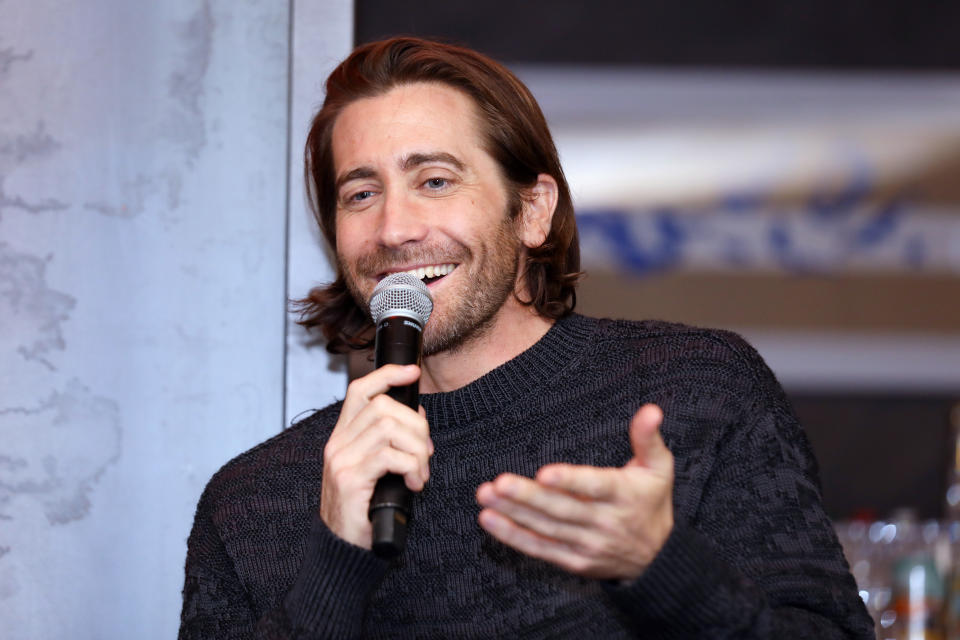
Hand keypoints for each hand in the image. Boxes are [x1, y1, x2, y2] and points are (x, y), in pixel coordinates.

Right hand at [320, 364, 432, 548]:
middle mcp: (337, 444)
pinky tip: (415, 484)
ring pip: (390, 428)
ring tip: (421, 473)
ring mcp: (341, 460)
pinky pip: (390, 457)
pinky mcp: (350, 480)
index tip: (413, 372)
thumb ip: (392, 441)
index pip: (361, 390)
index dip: (388, 375)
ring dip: (417, 450)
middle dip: (417, 426)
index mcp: (343, 437)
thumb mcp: (378, 469)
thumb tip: (418, 413)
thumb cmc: (365, 510)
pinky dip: (411, 467)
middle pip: (385, 407)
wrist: (343, 549)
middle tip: (426, 454)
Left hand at [475, 404, 672, 579]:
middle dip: (528, 496)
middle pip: (562, 509)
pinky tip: (490, 520)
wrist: (658, 558)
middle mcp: (604, 522)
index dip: (570, 481)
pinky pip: (540, 549)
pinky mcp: (574, 562)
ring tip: (485, 495)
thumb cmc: (652, 502)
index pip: (595, 487)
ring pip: (546, 528)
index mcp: (623, 495)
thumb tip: (651, 409)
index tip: (544, 473)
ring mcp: (588, 545)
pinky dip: (513, 536)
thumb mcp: (659, 468)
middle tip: (497, 483)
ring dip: (513, 512)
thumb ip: (648, 438)